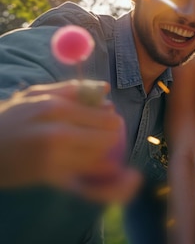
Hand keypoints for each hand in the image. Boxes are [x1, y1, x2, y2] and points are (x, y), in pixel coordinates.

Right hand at [0, 80, 125, 192]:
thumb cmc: (11, 117)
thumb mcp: (37, 95)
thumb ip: (73, 90)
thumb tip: (104, 88)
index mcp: (56, 109)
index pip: (104, 117)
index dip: (111, 119)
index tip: (109, 119)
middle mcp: (58, 134)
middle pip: (106, 139)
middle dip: (109, 137)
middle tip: (103, 134)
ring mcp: (53, 158)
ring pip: (97, 158)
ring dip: (100, 153)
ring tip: (88, 146)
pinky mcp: (48, 177)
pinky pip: (84, 178)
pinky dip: (94, 171)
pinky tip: (95, 168)